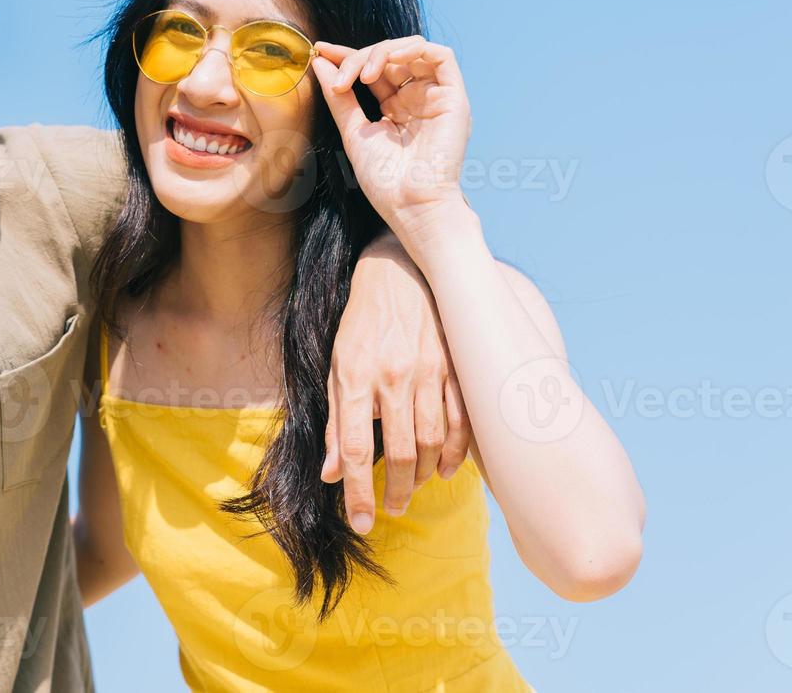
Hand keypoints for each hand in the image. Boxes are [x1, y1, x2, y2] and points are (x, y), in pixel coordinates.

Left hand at [312, 37, 470, 243]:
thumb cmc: (384, 180)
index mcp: (396, 108)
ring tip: (362, 75)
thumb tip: (320, 62)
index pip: (373, 69)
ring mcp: (437, 96)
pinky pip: (441, 56)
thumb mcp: (353, 132)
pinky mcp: (454, 97)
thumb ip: (339, 96)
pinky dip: (412, 48)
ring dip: (383, 52)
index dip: (348, 55)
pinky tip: (387, 62)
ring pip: (413, 49)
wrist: (411, 204)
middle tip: (339, 77)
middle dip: (359, 57)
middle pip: (389, 56)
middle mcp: (417, 98)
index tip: (322, 51)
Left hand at [322, 235, 470, 531]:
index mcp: (355, 375)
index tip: (360, 522)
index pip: (356, 448)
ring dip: (424, 477)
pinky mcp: (458, 367)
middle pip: (400, 452)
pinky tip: (446, 469)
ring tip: (413, 491)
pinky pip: (461, 422)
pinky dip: (455, 452)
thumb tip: (330, 471)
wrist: (401, 269)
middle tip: (391, 510)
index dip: (357, 491)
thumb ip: (336, 418)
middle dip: (396, 492)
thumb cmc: (362, 321)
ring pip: (433, 441)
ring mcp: (431, 371)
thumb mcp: (336, 363)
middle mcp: (393, 376)